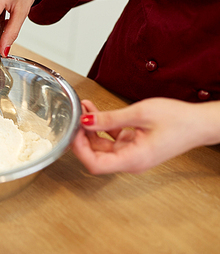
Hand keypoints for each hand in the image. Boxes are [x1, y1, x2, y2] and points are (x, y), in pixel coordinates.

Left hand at [71, 98, 219, 173]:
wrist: (200, 122)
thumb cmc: (179, 120)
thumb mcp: (139, 113)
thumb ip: (110, 119)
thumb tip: (86, 121)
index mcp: (133, 159)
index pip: (95, 164)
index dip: (79, 150)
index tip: (73, 132)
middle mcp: (131, 161)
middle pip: (95, 155)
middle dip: (82, 135)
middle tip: (76, 116)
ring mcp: (132, 153)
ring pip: (102, 145)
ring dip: (91, 127)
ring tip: (85, 108)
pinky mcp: (133, 145)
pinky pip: (111, 138)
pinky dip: (102, 125)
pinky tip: (96, 111)